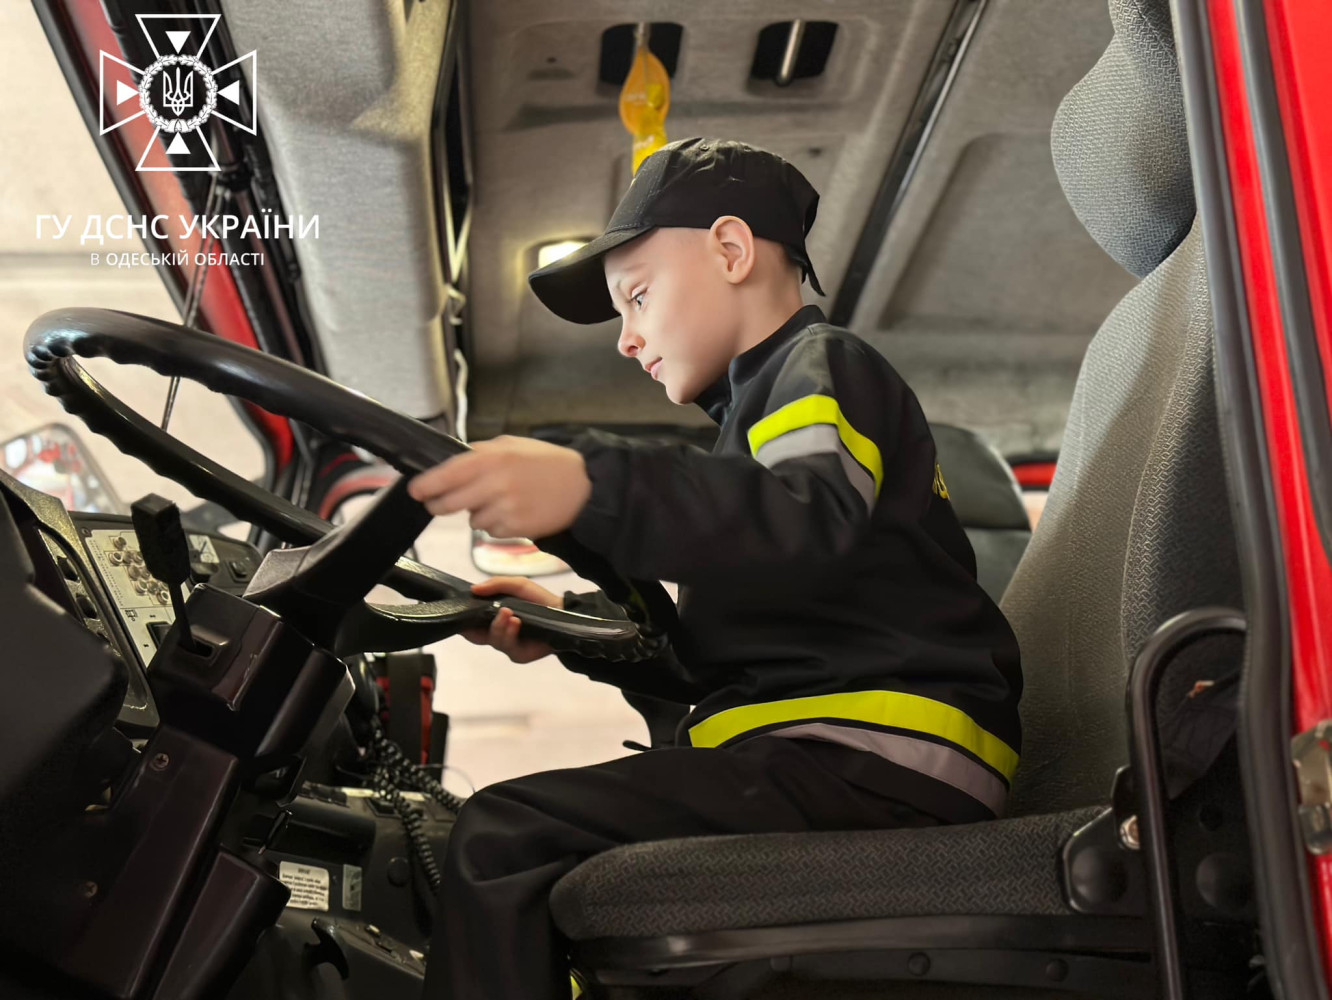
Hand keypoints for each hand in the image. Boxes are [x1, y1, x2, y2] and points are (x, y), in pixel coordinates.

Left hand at [407, 436, 591, 539]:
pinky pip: (489, 531)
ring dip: (476, 513)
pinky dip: (495, 525)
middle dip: (439, 505)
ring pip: (470, 520)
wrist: (582, 488)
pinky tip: (512, 513)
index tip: (416, 491)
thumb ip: (480, 453)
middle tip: (439, 504)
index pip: (446, 474)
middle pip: (449, 503)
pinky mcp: (514, 528)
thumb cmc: (546, 463)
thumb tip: (450, 463)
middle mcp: (495, 483)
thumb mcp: (512, 444)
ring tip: (499, 501)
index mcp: (492, 458)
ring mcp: (505, 508)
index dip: (426, 485)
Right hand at [462, 576, 562, 663]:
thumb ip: (496, 584)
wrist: (564, 611)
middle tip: (477, 614)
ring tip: (508, 613)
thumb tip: (473, 589)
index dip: (462, 621)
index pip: (471, 624)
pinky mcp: (519, 655)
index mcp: (493, 618)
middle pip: (476, 636)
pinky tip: (516, 623)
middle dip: (473, 627)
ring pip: (493, 640)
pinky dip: (510, 633)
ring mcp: (508, 645)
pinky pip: (508, 647)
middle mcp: (498, 633)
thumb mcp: (517, 585)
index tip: (458, 613)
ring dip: (498, 625)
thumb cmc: (539, 599)